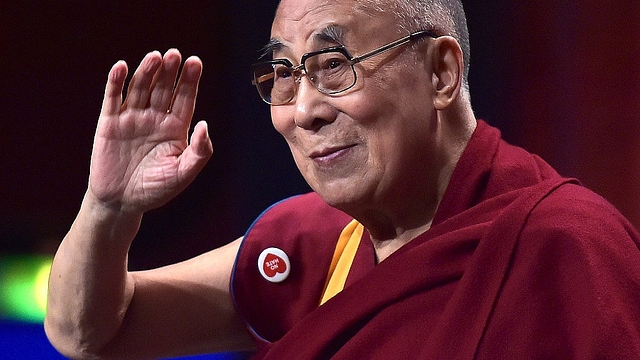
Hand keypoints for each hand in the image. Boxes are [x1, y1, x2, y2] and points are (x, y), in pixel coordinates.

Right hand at [88, 49, 212, 213]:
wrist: (121, 203)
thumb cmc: (155, 190)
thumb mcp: (183, 174)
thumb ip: (199, 152)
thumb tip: (205, 125)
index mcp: (175, 128)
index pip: (185, 99)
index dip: (189, 81)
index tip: (195, 62)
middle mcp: (155, 119)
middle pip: (164, 89)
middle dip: (170, 72)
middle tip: (175, 54)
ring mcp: (132, 118)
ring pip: (140, 88)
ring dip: (147, 72)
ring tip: (155, 57)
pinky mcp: (109, 123)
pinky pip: (112, 98)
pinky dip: (116, 82)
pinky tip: (122, 67)